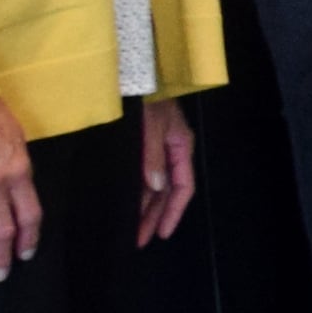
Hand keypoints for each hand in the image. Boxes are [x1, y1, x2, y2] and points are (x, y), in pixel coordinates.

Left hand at [134, 98, 196, 244]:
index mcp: (181, 146)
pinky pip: (142, 174)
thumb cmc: (146, 98)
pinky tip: (129, 202)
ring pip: (154, 185)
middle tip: (140, 239)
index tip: (160, 233)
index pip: (183, 187)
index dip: (173, 212)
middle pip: (167, 191)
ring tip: (133, 228)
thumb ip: (152, 157)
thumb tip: (156, 186)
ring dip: (145, 207)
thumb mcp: (150, 126)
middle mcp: (171, 150)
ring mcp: (156, 148)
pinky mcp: (140, 145)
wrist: (132, 73)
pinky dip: (137, 191)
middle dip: (154, 216)